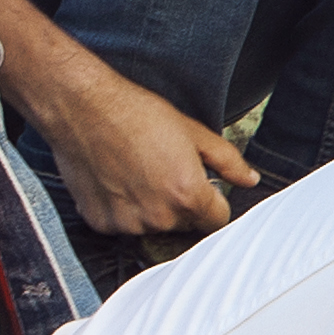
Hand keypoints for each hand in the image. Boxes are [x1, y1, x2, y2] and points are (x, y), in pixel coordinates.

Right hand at [19, 48, 255, 234]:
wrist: (83, 108)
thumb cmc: (137, 114)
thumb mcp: (194, 132)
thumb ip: (227, 161)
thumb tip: (250, 180)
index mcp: (187, 196)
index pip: (217, 221)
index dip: (213, 201)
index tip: (202, 185)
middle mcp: (158, 217)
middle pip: (185, 224)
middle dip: (182, 202)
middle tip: (164, 168)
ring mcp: (127, 223)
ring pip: (153, 226)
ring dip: (151, 207)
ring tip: (138, 171)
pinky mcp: (100, 222)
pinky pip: (122, 224)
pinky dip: (122, 208)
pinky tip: (117, 179)